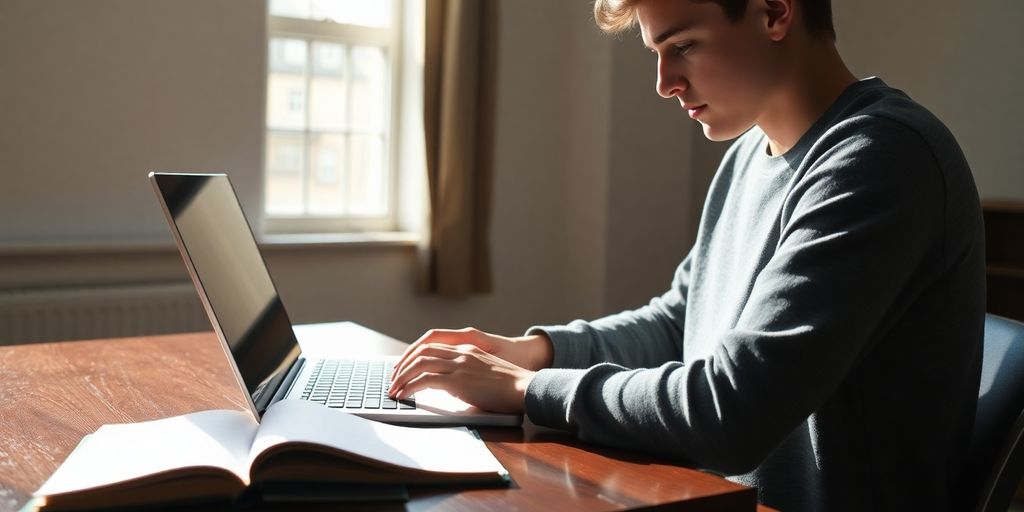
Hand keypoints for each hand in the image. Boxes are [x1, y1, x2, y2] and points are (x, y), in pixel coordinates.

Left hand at [387, 342, 533, 413]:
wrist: (526, 388)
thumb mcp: (487, 374)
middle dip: (402, 365)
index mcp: (468, 349)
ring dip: (402, 377)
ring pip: (419, 363)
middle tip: (393, 379)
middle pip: (422, 351)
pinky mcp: (459, 381)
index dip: (414, 355)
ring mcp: (460, 365)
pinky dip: (410, 387)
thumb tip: (452, 392)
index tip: (404, 367)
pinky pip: (426, 380)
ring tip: (394, 390)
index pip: (433, 345)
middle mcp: (461, 353)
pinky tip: (405, 396)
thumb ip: (468, 376)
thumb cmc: (511, 387)